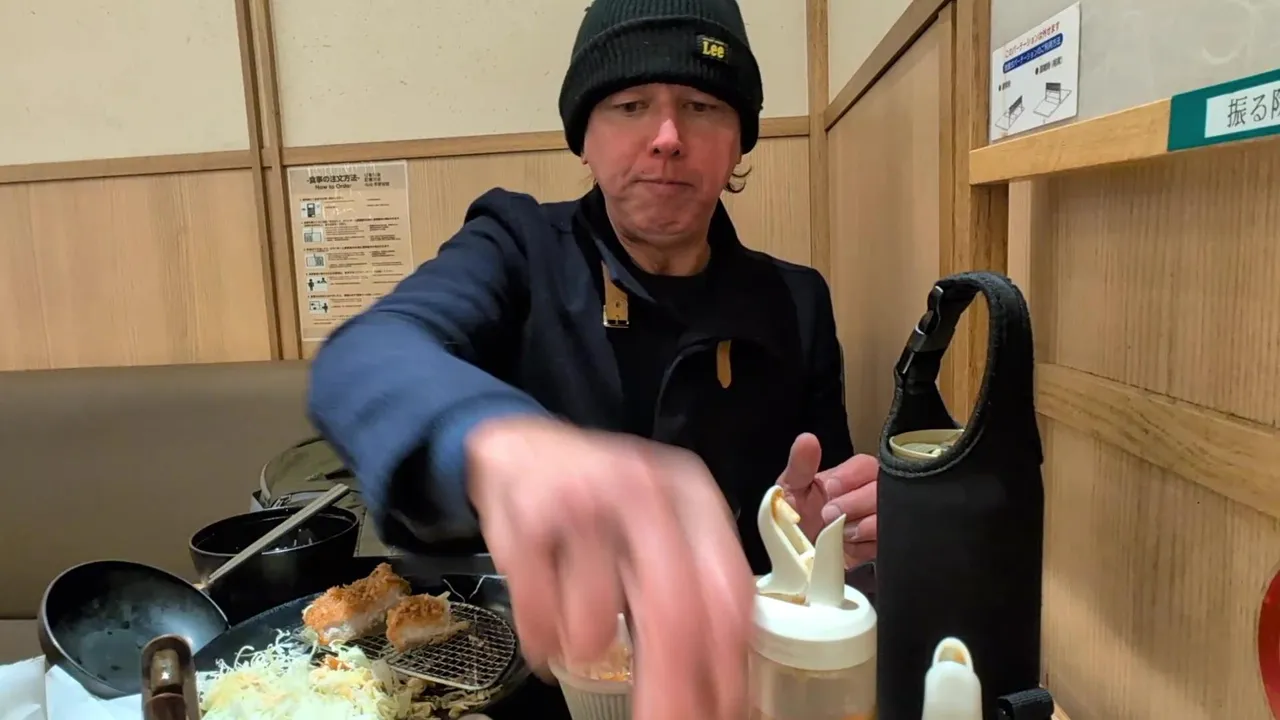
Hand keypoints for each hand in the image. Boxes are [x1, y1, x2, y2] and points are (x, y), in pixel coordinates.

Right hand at [465, 416, 753, 719]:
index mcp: (692, 495)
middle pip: (673, 612)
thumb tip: (725, 685)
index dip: (728, 665)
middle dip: (669, 689)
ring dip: (589, 651)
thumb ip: (693, 586)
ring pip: (599, 622)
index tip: (723, 711)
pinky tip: (547, 629)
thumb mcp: (661, 524)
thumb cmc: (601, 499)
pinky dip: (544, 640)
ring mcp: (584, 500)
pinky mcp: (528, 517)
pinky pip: (541, 612)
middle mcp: (645, 491)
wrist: (520, 447)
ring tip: (584, 642)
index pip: (727, 590)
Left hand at [776, 433, 878, 567]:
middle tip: (830, 515)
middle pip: (883, 488)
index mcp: (848, 478)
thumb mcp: (791, 491)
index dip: (849, 477)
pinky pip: (889, 541)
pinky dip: (868, 546)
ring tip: (841, 534)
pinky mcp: (882, 546)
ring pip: (891, 515)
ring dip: (865, 526)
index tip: (830, 489)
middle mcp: (868, 495)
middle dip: (856, 502)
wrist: (797, 561)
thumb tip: (807, 438)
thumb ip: (800, 466)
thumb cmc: (794, 520)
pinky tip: (851, 549)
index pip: (864, 466)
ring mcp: (878, 520)